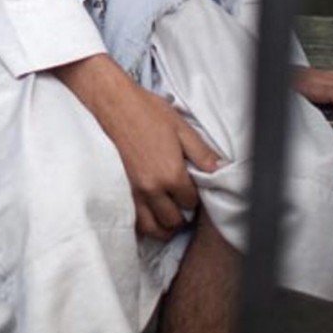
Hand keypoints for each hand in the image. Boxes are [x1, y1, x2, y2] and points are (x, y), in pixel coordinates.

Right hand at [55, 54, 220, 240]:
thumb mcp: (180, 127)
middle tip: (179, 202)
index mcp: (171, 174)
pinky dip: (143, 223)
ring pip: (152, 229)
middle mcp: (152, 189)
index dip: (193, 196)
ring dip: (163, 226)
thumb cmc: (146, 111)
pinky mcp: (117, 190)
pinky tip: (148, 212)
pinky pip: (132, 221)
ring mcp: (132, 193)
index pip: (190, 202)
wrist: (111, 103)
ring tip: (167, 214)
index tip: (189, 187)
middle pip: (173, 221)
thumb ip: (202, 153)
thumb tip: (221, 170)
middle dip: (180, 215)